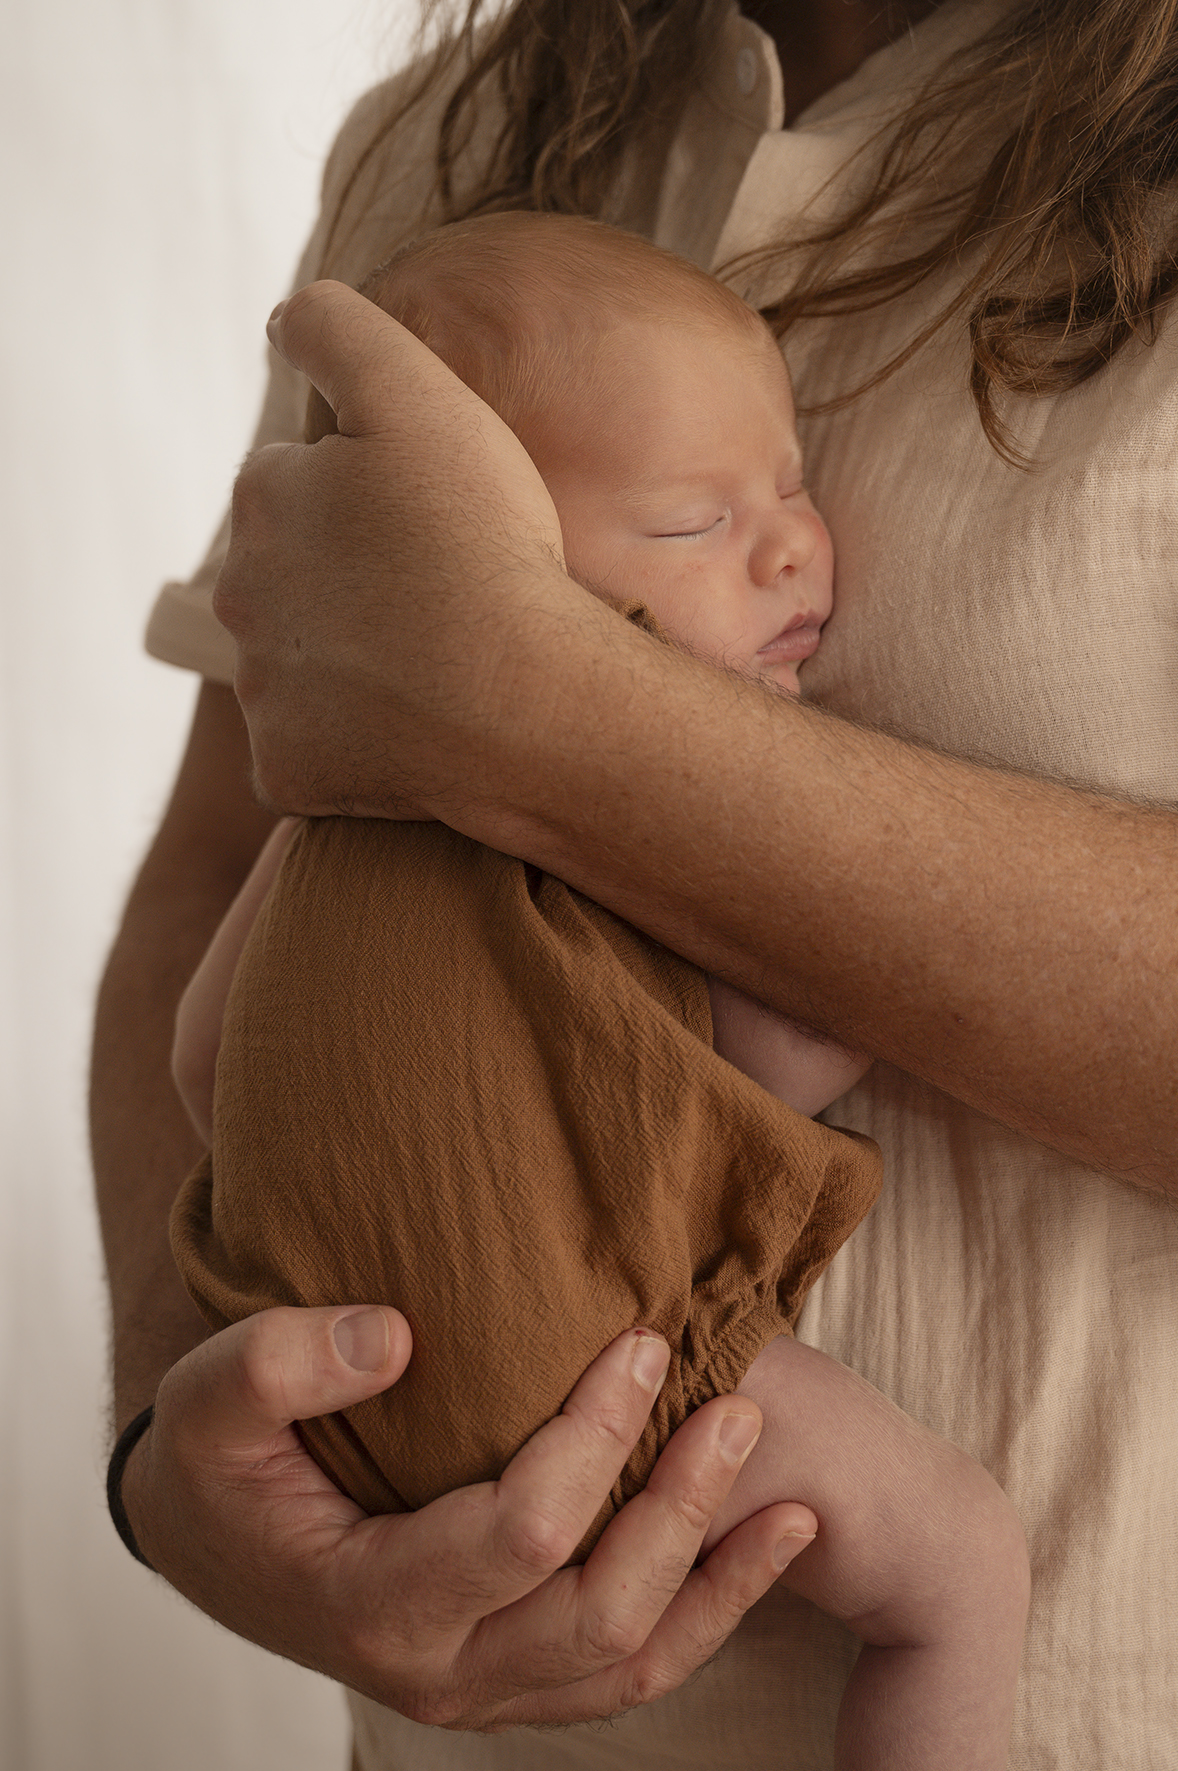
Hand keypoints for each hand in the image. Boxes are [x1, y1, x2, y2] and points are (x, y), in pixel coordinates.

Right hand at [122, 1307, 817, 1728]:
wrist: (213, 1538)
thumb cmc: (218, 1463)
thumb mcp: (211, 1396)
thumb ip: (284, 1362)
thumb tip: (398, 1336)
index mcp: (371, 1601)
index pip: (520, 1533)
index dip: (595, 1439)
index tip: (643, 1345)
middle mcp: (437, 1668)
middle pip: (598, 1615)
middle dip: (683, 1511)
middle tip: (743, 1410)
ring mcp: (481, 1687)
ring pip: (628, 1665)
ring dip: (717, 1582)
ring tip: (794, 1504)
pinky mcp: (510, 1677)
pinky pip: (624, 1673)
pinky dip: (703, 1620)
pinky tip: (758, 1554)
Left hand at [214, 280, 571, 822]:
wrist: (520, 701)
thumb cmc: (481, 546)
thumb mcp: (419, 397)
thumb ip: (340, 329)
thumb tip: (284, 316)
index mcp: (265, 500)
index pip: (299, 482)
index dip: (371, 494)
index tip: (433, 520)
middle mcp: (242, 595)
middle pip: (294, 577)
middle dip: (350, 579)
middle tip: (442, 592)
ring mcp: (262, 692)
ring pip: (304, 666)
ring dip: (356, 661)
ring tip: (442, 664)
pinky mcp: (286, 771)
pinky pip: (311, 754)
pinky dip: (353, 745)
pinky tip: (416, 732)